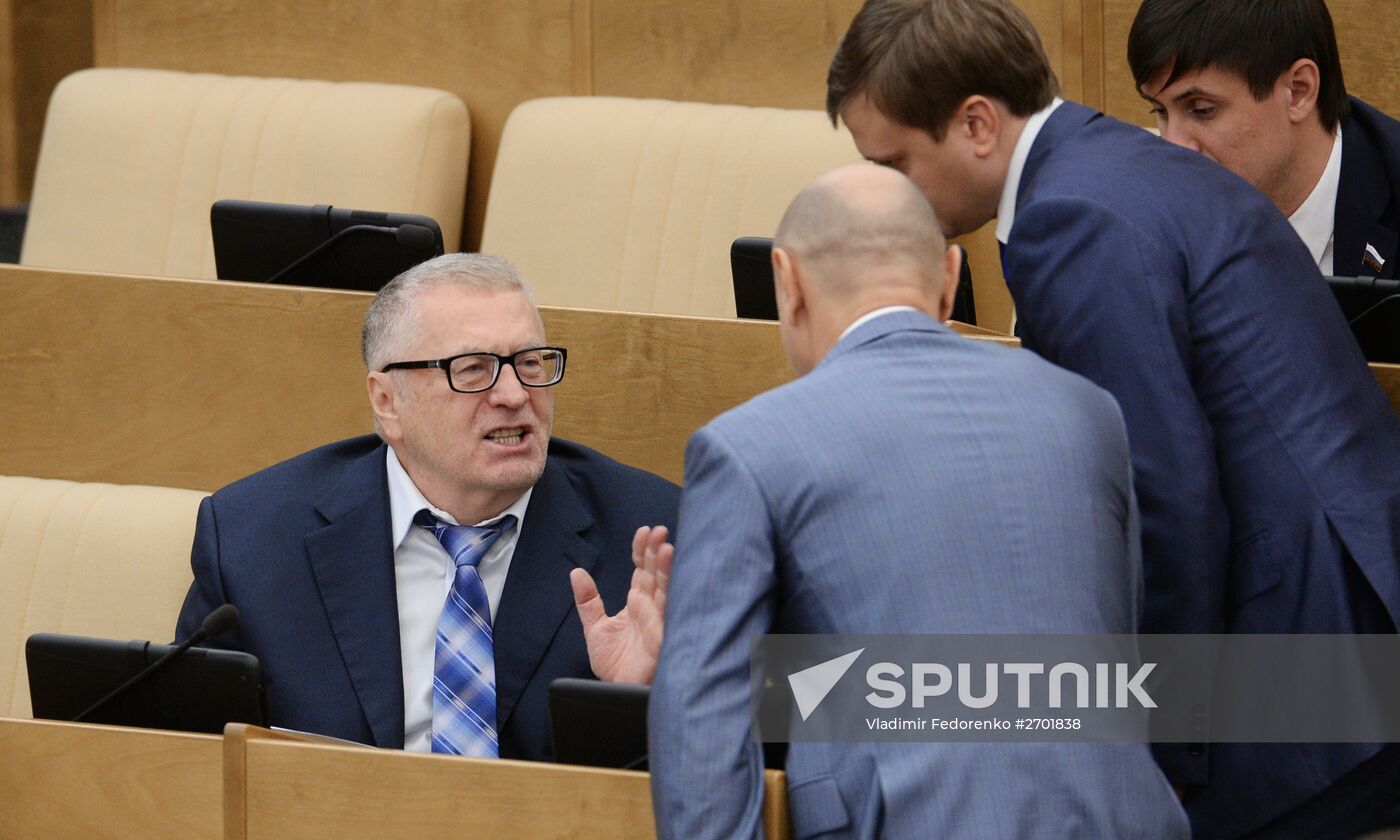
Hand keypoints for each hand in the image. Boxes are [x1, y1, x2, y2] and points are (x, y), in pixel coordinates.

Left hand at [570, 525, 672, 683]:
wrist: (617, 691)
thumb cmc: (615, 664)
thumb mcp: (595, 627)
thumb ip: (587, 600)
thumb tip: (576, 573)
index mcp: (637, 602)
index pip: (642, 570)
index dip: (643, 551)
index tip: (644, 532)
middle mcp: (651, 608)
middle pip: (657, 574)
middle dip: (658, 552)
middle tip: (659, 531)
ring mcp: (659, 620)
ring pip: (667, 588)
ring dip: (668, 568)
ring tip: (667, 547)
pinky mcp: (664, 636)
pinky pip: (670, 613)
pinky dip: (673, 597)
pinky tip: (675, 580)